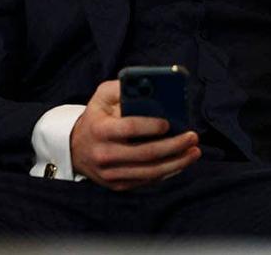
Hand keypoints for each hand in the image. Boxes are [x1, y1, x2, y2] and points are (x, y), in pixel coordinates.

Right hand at [70, 80, 200, 190]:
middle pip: (145, 153)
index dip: (150, 126)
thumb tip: (153, 85)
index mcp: (100, 129)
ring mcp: (110, 173)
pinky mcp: (117, 185)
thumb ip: (125, 87)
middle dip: (174, 146)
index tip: (169, 123)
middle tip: (193, 137)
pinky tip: (181, 162)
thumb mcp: (103, 96)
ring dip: (177, 162)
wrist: (76, 148)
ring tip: (195, 152)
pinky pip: (147, 180)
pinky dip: (167, 172)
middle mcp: (103, 154)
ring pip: (150, 171)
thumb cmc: (98, 116)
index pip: (129, 128)